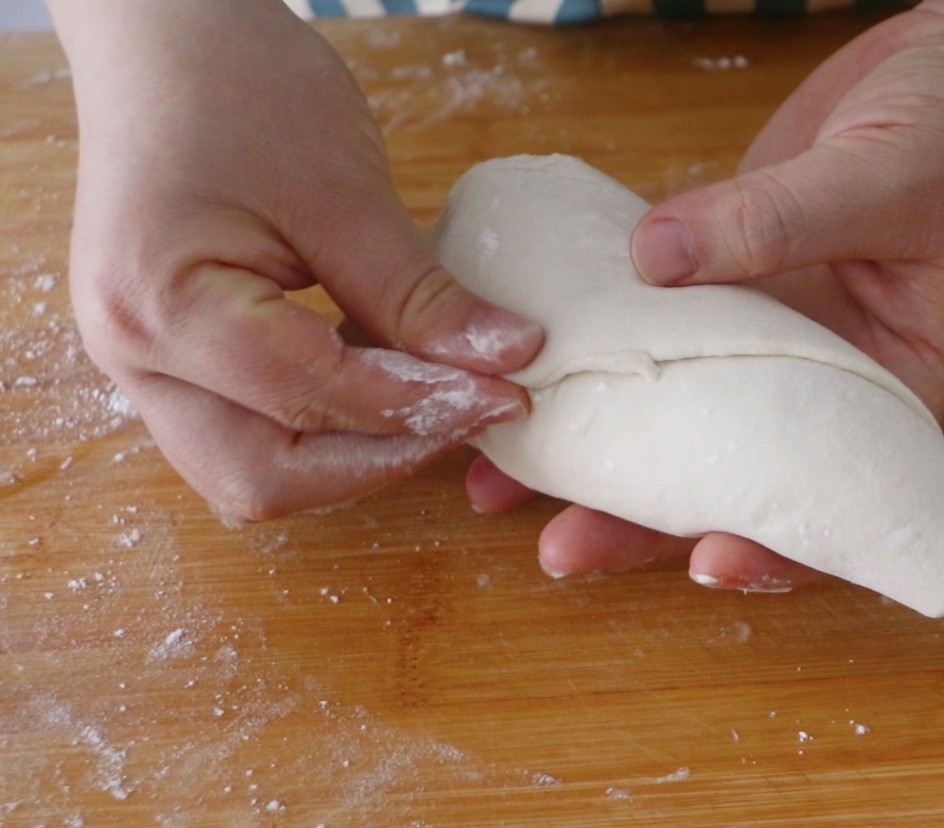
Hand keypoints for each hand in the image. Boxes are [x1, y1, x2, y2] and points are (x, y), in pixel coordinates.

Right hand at [51, 0, 542, 520]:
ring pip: (252, 470)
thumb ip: (419, 294)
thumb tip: (510, 359)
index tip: (507, 394)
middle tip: (471, 413)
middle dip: (378, 460)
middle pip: (264, 475)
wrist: (165, 39)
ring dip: (351, 455)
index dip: (421, 408)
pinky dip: (324, 427)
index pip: (311, 399)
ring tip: (436, 401)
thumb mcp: (343, 191)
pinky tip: (389, 384)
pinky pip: (250, 431)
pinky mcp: (173, 360)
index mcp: (161, 305)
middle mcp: (132, 357)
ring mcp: (141, 366)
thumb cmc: (239, 88)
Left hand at [467, 0, 943, 585]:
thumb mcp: (890, 179)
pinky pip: (651, 314)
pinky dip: (595, 339)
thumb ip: (775, 219)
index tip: (705, 564)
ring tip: (503, 481)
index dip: (773, 544)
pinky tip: (529, 360)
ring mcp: (768, 322)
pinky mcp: (728, 264)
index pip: (832, 496)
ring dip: (598, 442)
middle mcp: (821, 375)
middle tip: (562, 546)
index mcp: (891, 389)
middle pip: (729, 469)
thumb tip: (649, 260)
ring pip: (674, 402)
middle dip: (646, 515)